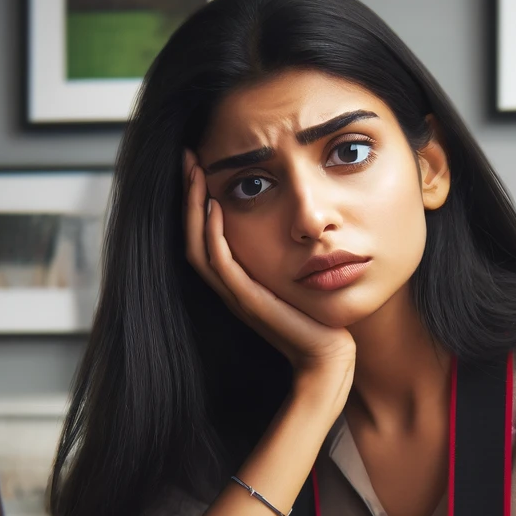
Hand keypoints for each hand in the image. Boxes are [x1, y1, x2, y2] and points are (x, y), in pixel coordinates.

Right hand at [182, 150, 356, 383]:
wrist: (329, 358)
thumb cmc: (320, 321)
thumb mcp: (300, 278)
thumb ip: (290, 255)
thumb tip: (301, 222)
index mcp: (238, 283)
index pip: (204, 236)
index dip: (196, 202)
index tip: (200, 164)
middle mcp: (230, 289)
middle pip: (192, 236)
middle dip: (187, 195)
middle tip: (187, 157)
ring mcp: (236, 296)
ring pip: (199, 246)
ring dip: (193, 207)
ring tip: (194, 171)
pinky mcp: (249, 302)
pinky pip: (221, 264)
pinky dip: (214, 234)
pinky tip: (215, 206)